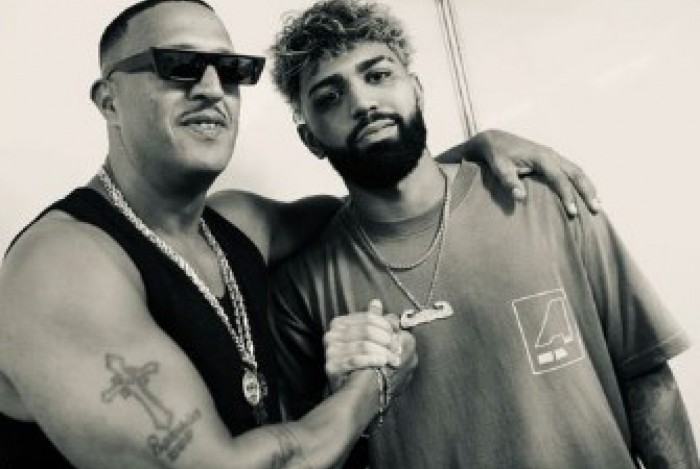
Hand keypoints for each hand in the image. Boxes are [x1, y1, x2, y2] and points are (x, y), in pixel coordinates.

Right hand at [324, 300, 415, 390]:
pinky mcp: (332, 366)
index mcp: (340, 323)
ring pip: (364, 345)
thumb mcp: (369, 338)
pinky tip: (382, 362)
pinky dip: (372, 360)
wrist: (353, 393)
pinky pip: (356, 360)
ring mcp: (330, 350)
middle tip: (399, 349)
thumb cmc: (365, 362)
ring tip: (395, 359)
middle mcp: (332, 334)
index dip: (387, 325)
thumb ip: (374, 321)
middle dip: (387, 340)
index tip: (398, 333)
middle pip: (367, 331)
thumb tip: (376, 303)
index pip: (368, 318)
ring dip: (383, 352)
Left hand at [468, 129, 600, 215]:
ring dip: (588, 187)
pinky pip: (571, 170)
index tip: (573, 212)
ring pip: (577, 171)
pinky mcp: (551, 159)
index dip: (567, 195)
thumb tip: (520, 197)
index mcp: (541, 157)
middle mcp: (551, 155)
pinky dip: (581, 182)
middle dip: (587, 191)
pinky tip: (586, 194)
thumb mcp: (500, 169)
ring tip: (597, 204)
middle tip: (596, 209)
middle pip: (576, 173)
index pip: (559, 178)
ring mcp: (553, 156)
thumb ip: (509, 182)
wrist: (494, 139)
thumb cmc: (497, 156)